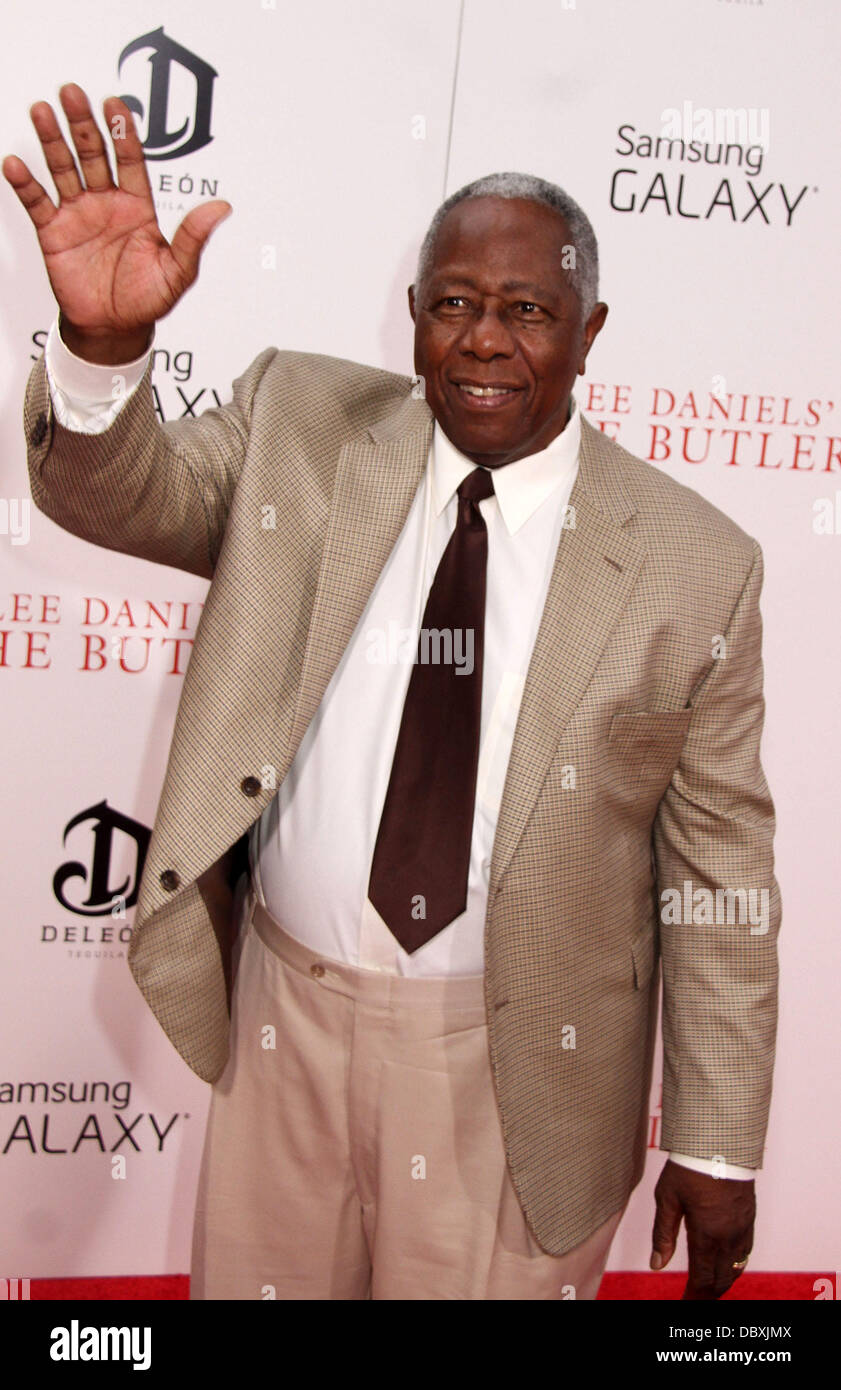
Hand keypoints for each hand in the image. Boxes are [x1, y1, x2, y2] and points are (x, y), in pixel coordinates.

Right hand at [2, 83, 231, 360]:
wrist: (114, 329)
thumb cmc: (147, 301)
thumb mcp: (178, 273)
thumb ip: (194, 239)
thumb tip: (222, 208)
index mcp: (137, 206)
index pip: (130, 160)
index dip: (122, 132)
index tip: (115, 105)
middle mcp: (106, 202)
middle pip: (93, 153)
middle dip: (83, 124)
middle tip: (72, 93)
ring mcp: (78, 214)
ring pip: (63, 167)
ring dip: (52, 140)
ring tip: (42, 111)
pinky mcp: (54, 231)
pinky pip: (37, 202)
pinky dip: (25, 183)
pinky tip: (16, 163)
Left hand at [650, 1159, 754, 1299]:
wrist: (719, 1143)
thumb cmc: (688, 1168)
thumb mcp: (667, 1199)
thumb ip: (662, 1235)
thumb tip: (656, 1265)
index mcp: (706, 1234)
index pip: (702, 1278)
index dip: (694, 1295)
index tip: (685, 1302)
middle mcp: (728, 1237)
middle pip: (721, 1279)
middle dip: (708, 1294)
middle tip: (695, 1299)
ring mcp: (742, 1229)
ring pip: (736, 1269)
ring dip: (723, 1282)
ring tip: (709, 1288)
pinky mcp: (749, 1218)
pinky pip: (745, 1253)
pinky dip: (735, 1266)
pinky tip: (726, 1266)